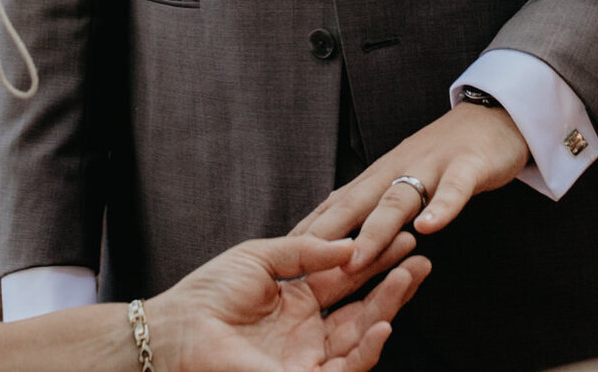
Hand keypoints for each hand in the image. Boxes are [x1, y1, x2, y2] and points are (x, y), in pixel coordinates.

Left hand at [147, 233, 429, 371]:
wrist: (176, 331)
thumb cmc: (208, 293)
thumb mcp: (260, 256)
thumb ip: (305, 250)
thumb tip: (349, 244)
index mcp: (297, 299)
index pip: (347, 279)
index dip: (375, 259)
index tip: (404, 237)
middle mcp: (308, 330)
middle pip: (362, 307)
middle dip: (394, 285)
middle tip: (420, 260)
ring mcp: (307, 357)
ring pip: (361, 337)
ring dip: (388, 308)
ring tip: (410, 279)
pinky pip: (345, 369)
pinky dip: (368, 350)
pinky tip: (383, 325)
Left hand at [298, 100, 530, 265]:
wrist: (493, 115)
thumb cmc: (442, 154)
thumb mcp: (399, 177)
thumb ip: (368, 202)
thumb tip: (327, 229)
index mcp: (378, 176)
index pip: (335, 206)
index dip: (307, 233)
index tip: (279, 261)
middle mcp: (396, 169)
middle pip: (356, 203)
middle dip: (327, 234)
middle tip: (302, 265)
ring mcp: (431, 167)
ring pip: (398, 199)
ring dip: (376, 229)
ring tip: (357, 257)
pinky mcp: (467, 166)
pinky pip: (454, 189)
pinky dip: (443, 208)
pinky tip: (430, 228)